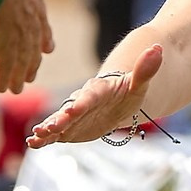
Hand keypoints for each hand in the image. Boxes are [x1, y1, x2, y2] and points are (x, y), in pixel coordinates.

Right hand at [0, 0, 53, 95]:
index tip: (46, 49)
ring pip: (21, 59)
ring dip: (17, 75)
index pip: (39, 20)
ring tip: (14, 89)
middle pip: (32, 45)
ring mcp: (21, 31)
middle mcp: (30, 16)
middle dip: (30, 63)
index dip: (43, 36)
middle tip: (28, 77)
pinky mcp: (9, 44)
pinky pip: (6, 65)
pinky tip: (1, 87)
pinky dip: (3, 77)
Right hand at [26, 45, 166, 147]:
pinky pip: (56, 133)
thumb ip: (145, 69)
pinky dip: (44, 138)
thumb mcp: (139, 83)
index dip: (82, 103)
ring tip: (35, 136)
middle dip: (59, 119)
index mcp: (98, 90)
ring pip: (58, 121)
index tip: (73, 109)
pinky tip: (33, 142)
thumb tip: (157, 48)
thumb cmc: (128, 91)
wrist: (118, 101)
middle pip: (69, 110)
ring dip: (47, 128)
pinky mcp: (69, 128)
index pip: (90, 96)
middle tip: (48, 127)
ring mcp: (73, 116)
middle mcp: (81, 102)